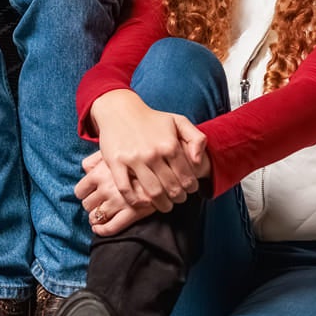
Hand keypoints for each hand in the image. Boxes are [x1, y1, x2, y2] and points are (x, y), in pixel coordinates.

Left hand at [75, 155, 149, 236]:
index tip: (87, 194)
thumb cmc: (135, 156)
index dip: (83, 194)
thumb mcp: (113, 151)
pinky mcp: (132, 213)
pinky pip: (111, 228)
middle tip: (98, 203)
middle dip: (91, 205)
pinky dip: (101, 231)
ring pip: (95, 217)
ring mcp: (118, 202)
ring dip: (96, 217)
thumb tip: (85, 168)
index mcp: (99, 173)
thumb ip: (96, 159)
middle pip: (87, 204)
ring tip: (102, 213)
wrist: (162, 165)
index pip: (79, 191)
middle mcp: (106, 188)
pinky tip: (99, 229)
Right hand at [88, 90, 209, 212]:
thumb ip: (197, 138)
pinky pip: (126, 190)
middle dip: (178, 198)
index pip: (187, 178)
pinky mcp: (116, 163)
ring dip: (162, 204)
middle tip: (177, 198)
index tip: (189, 189)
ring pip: (152, 193)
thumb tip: (199, 162)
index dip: (191, 188)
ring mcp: (133, 159)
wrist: (120, 110)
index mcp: (170, 145)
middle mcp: (153, 153)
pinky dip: (136, 201)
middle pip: (172, 189)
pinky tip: (143, 202)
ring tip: (164, 204)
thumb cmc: (152, 119)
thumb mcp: (178, 121)